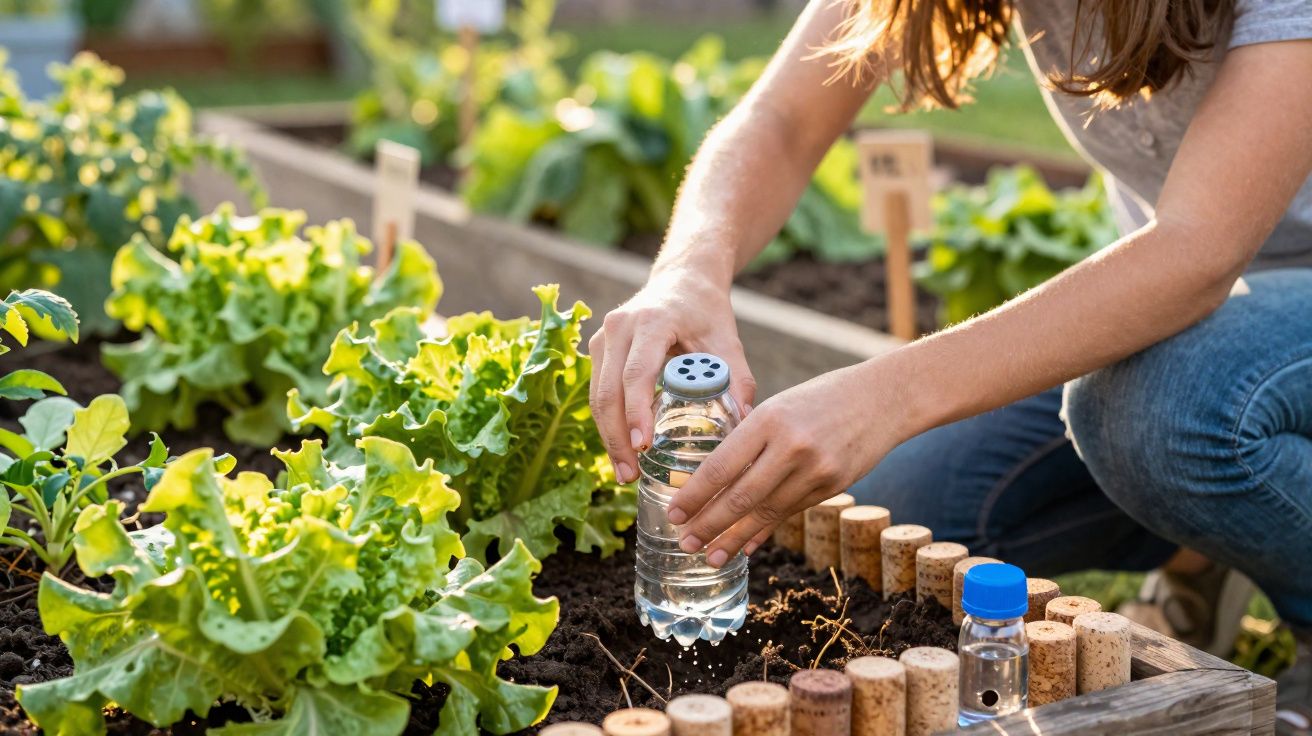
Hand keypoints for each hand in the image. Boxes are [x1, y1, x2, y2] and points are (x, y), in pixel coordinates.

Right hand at [589, 269, 756, 483]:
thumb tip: (746, 423)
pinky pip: (597, 391)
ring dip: (608, 436)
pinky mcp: (598, 348)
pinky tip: (621, 450)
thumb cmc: (706, 311)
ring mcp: (603, 337)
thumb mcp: (727, 340)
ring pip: (597, 395)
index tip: (643, 447)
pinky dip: (607, 423)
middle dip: (617, 438)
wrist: (682, 278)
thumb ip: (738, 379)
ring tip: (625, 472)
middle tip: (631, 474)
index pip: (637, 373)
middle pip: (609, 391)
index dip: (637, 412)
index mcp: (651, 321)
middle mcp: (619, 327)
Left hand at [666, 360, 907, 566]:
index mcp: (768, 419)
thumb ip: (751, 439)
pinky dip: (764, 531)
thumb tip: (715, 481)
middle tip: (685, 544)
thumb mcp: (779, 406)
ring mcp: (815, 469)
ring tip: (711, 555)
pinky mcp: (834, 486)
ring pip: (765, 512)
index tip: (674, 513)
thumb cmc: (821, 397)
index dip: (695, 495)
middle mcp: (791, 446)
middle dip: (708, 524)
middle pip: (740, 496)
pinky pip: (790, 513)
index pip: (722, 465)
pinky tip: (746, 545)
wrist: (883, 398)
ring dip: (734, 537)